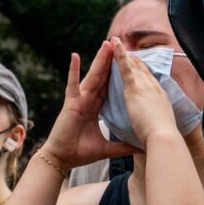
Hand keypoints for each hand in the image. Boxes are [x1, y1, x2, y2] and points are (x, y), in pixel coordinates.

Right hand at [41, 42, 138, 170]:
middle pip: (102, 77)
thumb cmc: (80, 153)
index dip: (118, 75)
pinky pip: (72, 84)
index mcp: (96, 108)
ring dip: (98, 61)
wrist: (62, 159)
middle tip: (119, 44)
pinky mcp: (70, 103)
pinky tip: (74, 56)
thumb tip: (140, 148)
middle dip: (110, 61)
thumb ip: (122, 146)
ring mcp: (79, 100)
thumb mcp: (107, 149)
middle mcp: (88, 100)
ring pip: (92, 76)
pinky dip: (73, 70)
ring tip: (106, 45)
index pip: (110, 88)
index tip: (129, 62)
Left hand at [111, 37, 179, 143]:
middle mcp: (155, 90)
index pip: (151, 85)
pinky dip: (120, 54)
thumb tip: (150, 135)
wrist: (163, 137)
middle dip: (136, 61)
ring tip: (117, 42)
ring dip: (125, 53)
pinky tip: (115, 45)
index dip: (145, 76)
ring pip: (134, 66)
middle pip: (144, 72)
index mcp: (160, 101)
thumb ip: (153, 128)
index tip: (140, 69)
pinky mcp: (135, 86)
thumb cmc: (162, 139)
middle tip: (130, 51)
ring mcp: (146, 86)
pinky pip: (126, 66)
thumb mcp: (158, 131)